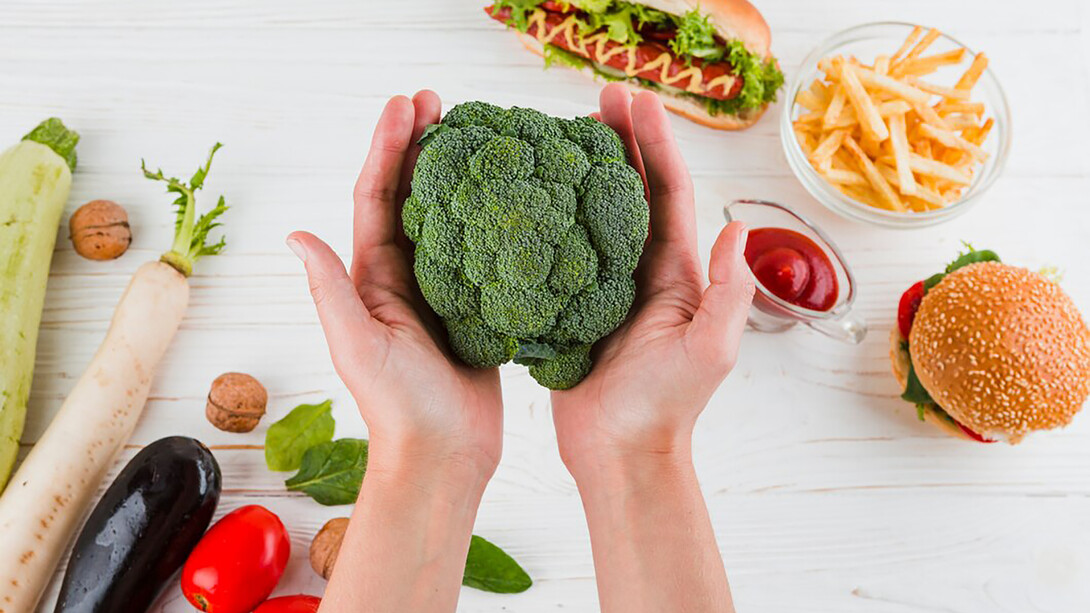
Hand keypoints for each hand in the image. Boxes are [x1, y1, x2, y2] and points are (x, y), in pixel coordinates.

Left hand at [287, 92, 502, 478]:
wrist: (444, 457)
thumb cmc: (400, 409)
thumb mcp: (358, 345)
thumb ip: (332, 290)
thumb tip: (297, 234)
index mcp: (374, 279)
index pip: (377, 196)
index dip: (388, 147)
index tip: (407, 104)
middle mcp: (404, 278)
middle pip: (411, 195)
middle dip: (420, 145)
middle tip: (440, 101)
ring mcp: (441, 292)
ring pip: (449, 217)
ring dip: (455, 173)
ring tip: (474, 133)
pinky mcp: (475, 309)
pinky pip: (482, 251)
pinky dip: (491, 217)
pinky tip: (511, 196)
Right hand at [552, 84, 754, 474]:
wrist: (620, 454)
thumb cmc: (665, 408)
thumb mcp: (710, 351)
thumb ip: (728, 293)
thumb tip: (738, 228)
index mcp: (676, 273)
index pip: (667, 192)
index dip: (653, 142)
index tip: (632, 101)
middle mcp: (644, 272)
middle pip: (633, 191)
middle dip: (621, 142)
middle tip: (597, 99)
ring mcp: (608, 288)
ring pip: (596, 215)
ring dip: (586, 171)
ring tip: (565, 133)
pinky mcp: (574, 307)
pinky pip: (562, 251)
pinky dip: (551, 218)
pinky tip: (531, 198)